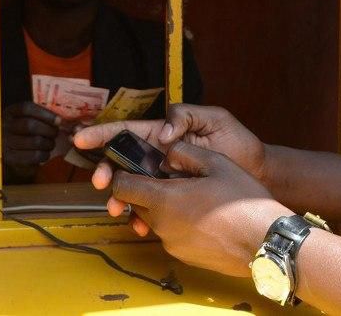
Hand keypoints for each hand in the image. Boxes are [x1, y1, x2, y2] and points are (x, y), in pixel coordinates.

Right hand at [1, 101, 60, 180]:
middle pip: (31, 125)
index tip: (59, 120)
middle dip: (49, 130)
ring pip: (35, 141)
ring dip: (49, 143)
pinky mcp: (10, 158)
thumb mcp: (25, 120)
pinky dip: (45, 154)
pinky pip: (34, 156)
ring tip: (50, 144)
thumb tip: (60, 121)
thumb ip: (40, 117)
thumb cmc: (22, 134)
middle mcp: (4, 127)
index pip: (26, 108)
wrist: (8, 154)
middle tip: (55, 134)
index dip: (46, 114)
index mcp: (9, 113)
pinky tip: (44, 153)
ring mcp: (5, 143)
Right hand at [73, 105, 269, 233]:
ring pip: (133, 188)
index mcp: (165, 134)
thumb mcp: (215, 118)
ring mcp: (167, 179)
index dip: (104, 134)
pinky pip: (152, 207)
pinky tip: (139, 223)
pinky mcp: (177, 199)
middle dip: (105, 171)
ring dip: (119, 197)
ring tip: (116, 207)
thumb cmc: (238, 141)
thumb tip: (162, 133)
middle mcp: (161, 156)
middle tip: (99, 181)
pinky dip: (142, 216)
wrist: (259, 172)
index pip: (129, 131)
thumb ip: (186, 116)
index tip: (82, 138)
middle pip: (124, 163)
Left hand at [111, 140, 291, 276]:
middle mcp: (162, 225)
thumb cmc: (244, 202)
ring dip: (166, 206)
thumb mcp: (216, 163)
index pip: (122, 187)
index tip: (135, 167)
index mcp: (164, 200)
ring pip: (156, 219)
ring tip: (195, 197)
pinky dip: (180, 223)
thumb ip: (185, 153)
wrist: (265, 242)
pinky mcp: (183, 256)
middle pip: (138, 204)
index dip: (124, 174)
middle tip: (173, 178)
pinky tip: (204, 215)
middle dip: (148, 189)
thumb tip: (168, 153)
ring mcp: (172, 244)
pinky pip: (172, 234)